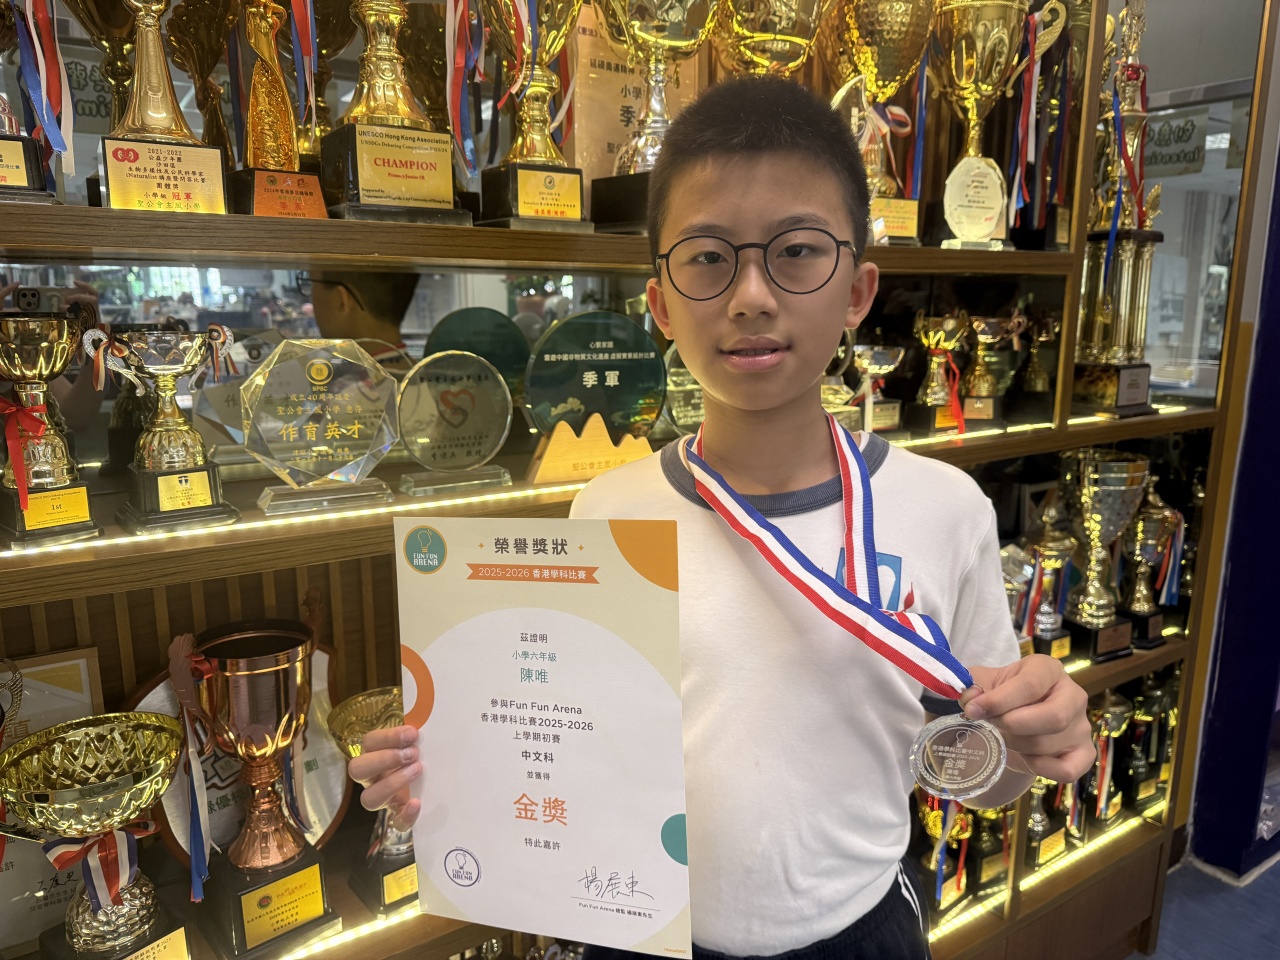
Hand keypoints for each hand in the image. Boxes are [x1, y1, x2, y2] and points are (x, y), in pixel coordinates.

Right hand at [347, 724, 421, 830]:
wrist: (428, 784)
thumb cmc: (418, 756)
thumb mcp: (414, 744)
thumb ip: (413, 736)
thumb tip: (421, 726)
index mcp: (374, 754)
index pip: (369, 742)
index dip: (388, 737)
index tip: (412, 734)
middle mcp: (371, 778)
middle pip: (357, 769)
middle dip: (385, 759)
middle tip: (412, 754)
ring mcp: (381, 798)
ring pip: (369, 798)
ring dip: (392, 783)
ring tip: (417, 770)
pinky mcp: (397, 816)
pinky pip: (395, 823)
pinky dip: (406, 815)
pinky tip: (417, 803)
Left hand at [961, 656, 1093, 783]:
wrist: (1019, 717)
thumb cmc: (1004, 694)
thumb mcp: (986, 682)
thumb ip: (974, 686)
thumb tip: (971, 698)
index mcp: (1049, 670)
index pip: (1031, 685)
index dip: (999, 700)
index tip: (973, 709)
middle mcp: (1073, 695)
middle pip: (1054, 717)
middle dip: (1013, 725)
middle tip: (993, 725)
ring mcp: (1082, 726)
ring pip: (1048, 744)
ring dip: (1017, 745)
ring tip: (1004, 737)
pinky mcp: (1084, 753)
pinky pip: (1066, 770)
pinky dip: (1040, 768)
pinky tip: (1025, 757)